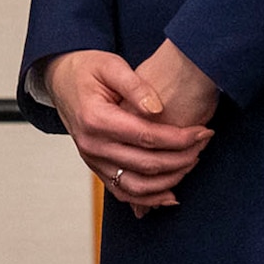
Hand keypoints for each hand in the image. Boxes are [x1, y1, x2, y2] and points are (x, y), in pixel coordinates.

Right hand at [43, 50, 211, 216]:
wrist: (60, 79)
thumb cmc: (86, 69)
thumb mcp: (110, 65)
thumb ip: (135, 86)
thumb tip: (157, 109)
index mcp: (95, 118)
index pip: (146, 137)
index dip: (179, 138)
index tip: (202, 132)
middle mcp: (92, 144)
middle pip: (146, 164)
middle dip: (181, 159)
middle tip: (203, 145)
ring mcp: (91, 159)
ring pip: (136, 186)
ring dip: (169, 181)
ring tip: (191, 165)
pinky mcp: (94, 167)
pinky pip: (122, 192)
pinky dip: (148, 199)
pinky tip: (170, 194)